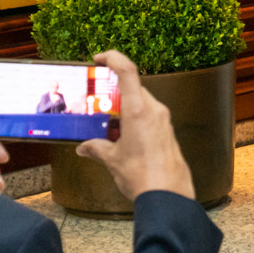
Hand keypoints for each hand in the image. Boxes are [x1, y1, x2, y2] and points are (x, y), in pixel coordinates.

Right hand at [75, 50, 195, 201]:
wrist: (168, 194)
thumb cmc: (142, 175)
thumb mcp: (112, 160)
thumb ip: (96, 148)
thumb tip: (84, 147)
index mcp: (139, 110)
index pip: (127, 71)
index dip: (113, 57)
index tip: (99, 58)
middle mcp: (154, 110)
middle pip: (133, 88)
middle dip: (113, 92)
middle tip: (95, 101)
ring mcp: (163, 120)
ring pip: (141, 103)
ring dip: (123, 108)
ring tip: (106, 124)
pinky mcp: (167, 131)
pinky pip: (149, 116)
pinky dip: (133, 120)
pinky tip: (121, 137)